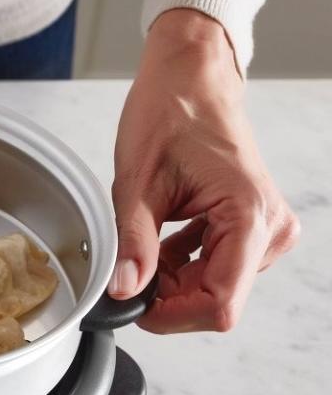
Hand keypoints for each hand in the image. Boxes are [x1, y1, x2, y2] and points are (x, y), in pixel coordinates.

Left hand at [110, 9, 297, 332]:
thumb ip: (132, 246)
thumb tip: (124, 291)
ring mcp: (266, 229)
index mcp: (247, 214)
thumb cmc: (169, 115)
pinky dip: (183, 268)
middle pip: (217, 302)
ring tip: (149, 243)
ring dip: (174, 281)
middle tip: (133, 270)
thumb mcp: (136, 185)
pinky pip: (217, 271)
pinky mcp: (254, 228)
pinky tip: (165, 244)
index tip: (136, 304)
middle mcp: (269, 226)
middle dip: (169, 298)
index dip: (173, 315)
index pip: (220, 302)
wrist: (190, 79)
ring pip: (214, 290)